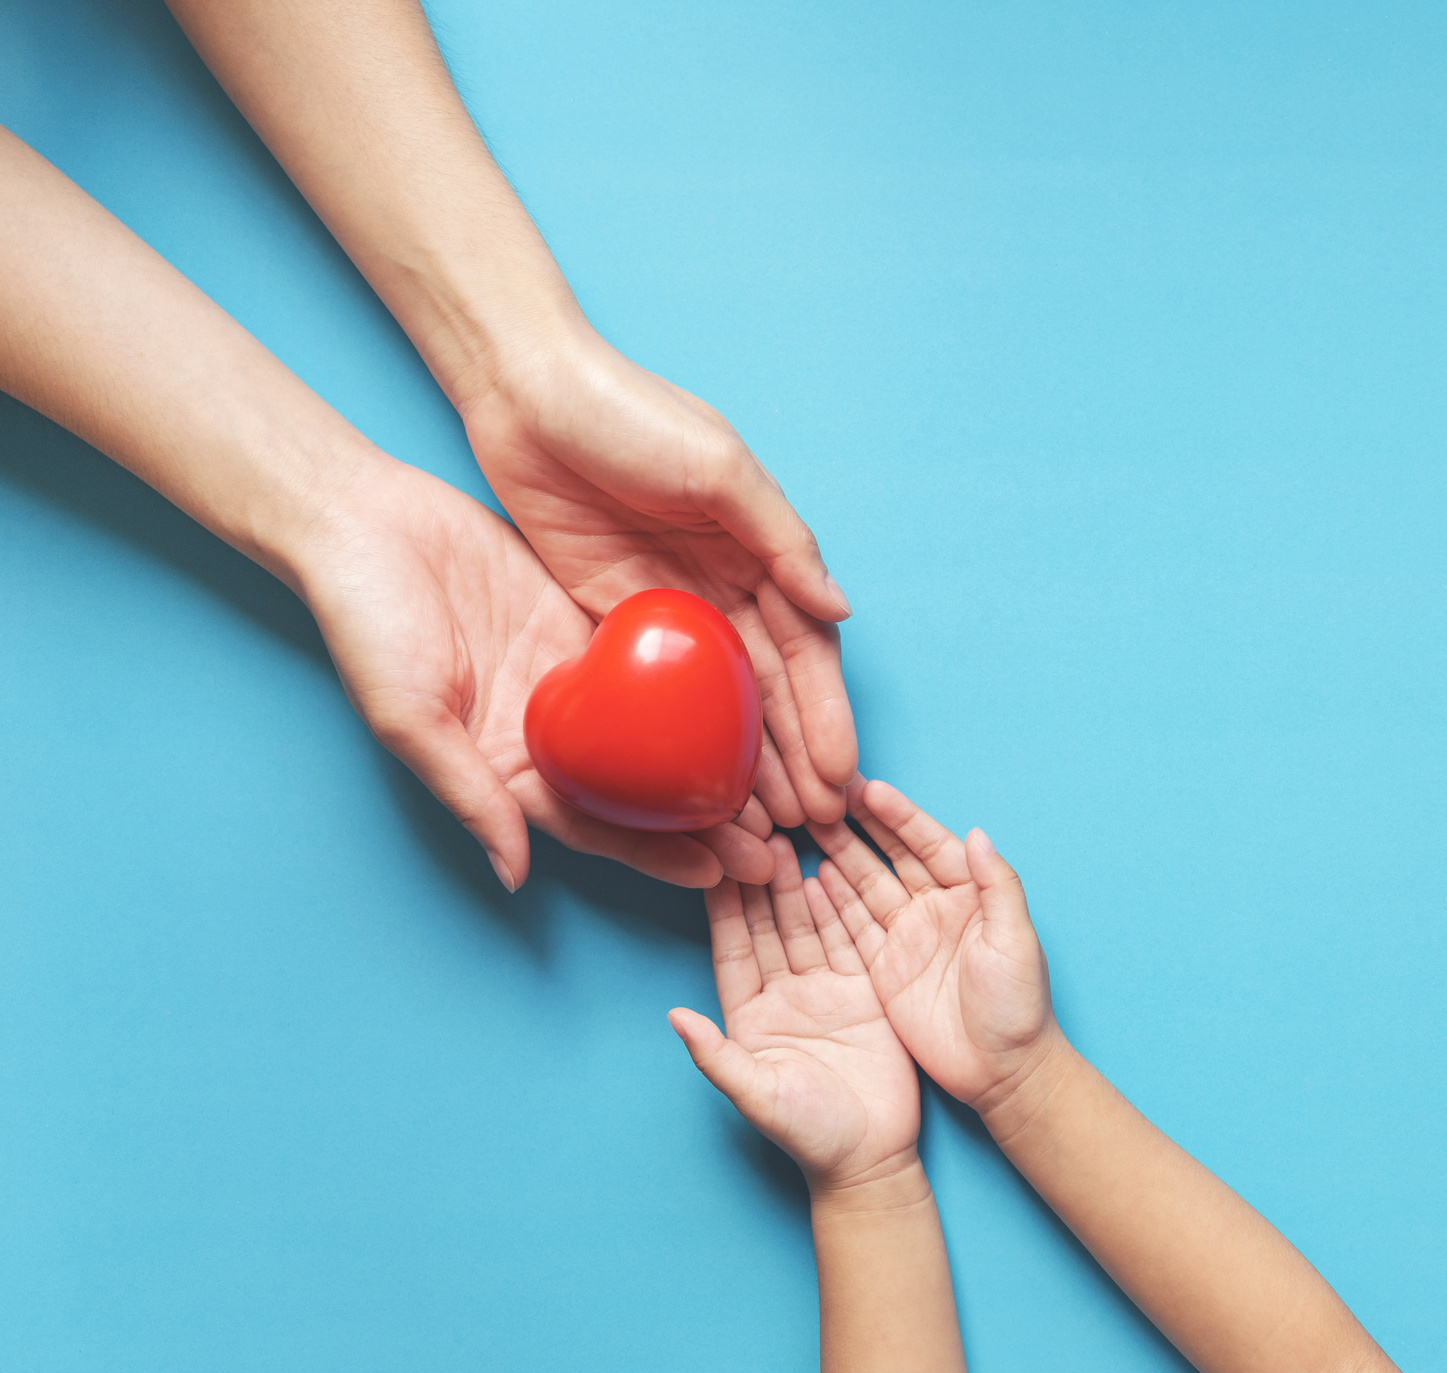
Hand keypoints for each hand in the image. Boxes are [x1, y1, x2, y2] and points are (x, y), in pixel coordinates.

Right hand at [298, 461, 779, 889]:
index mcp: (509, 769)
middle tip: (778, 848)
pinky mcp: (589, 623)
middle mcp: (550, 734)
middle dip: (710, 825)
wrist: (362, 522)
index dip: (660, 856)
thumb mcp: (409, 716)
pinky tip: (756, 699)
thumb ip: (468, 794)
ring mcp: (574, 680)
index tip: (721, 875)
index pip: (599, 828)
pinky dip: (702, 687)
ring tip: (782, 787)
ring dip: (716, 762)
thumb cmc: (367, 622)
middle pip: (645, 791)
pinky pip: (657, 662)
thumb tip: (517, 876)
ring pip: (662, 733)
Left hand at [457, 332, 855, 827]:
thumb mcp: (717, 465)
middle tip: (811, 827)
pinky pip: (653, 692)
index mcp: (759, 548)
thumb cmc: (626, 410)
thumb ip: (781, 538)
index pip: (807, 649)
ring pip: (717, 703)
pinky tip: (689, 786)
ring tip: (762, 827)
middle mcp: (722, 584)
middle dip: (796, 757)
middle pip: (769, 689)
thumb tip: (839, 609)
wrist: (520, 386)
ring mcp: (666, 606)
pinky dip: (677, 740)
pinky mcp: (606, 615)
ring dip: (743, 763)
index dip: (826, 715)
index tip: (841, 779)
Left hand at [671, 836, 923, 1187]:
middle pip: (768, 925)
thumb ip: (716, 1055)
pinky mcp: (864, 992)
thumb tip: (674, 1017)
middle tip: (752, 827)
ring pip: (807, 924)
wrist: (872, 1159)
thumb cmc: (809, 1136)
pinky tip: (832, 869)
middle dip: (758, 877)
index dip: (722, 903)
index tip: (711, 858)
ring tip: (790, 834)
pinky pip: (851, 940)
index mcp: (749, 1015)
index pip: (731, 947)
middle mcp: (784, 995)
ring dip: (797, 882)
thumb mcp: (757, 1095)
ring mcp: (825, 991)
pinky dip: (841, 906)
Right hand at [809, 780, 1057, 1109]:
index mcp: (969, 894)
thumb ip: (998, 885)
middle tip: (823, 794)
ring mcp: (907, 937)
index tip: (868, 788)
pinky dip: (830, 902)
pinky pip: (852, 927)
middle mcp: (935, 908)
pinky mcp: (884, 969)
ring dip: (838, 855)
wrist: (1002, 1070)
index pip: (929, 843)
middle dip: (859, 825)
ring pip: (865, 886)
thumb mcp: (1015, 940)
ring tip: (804, 825)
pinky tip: (807, 877)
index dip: (899, 816)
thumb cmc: (1018, 1006)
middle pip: (890, 856)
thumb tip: (978, 833)